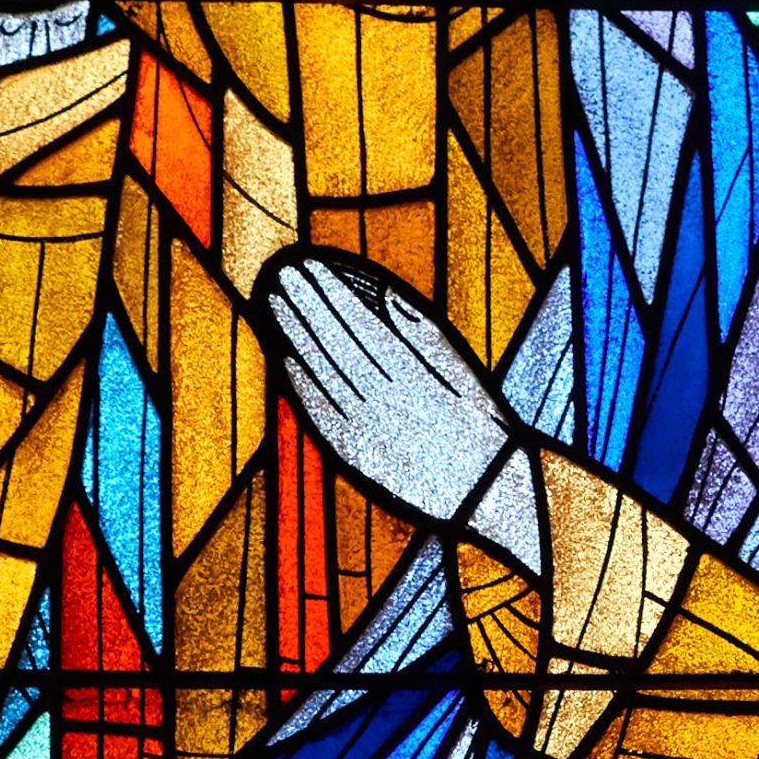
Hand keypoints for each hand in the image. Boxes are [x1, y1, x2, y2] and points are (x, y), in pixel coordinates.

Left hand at [259, 257, 524, 533]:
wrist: (484, 492)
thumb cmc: (480, 424)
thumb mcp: (462, 370)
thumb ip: (422, 332)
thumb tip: (385, 295)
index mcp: (415, 374)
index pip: (360, 322)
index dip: (332, 293)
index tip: (310, 266)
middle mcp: (385, 399)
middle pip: (334, 343)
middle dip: (306, 305)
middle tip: (282, 274)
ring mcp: (366, 426)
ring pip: (320, 372)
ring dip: (293, 336)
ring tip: (274, 303)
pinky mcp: (355, 452)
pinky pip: (319, 412)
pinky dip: (299, 383)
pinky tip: (284, 357)